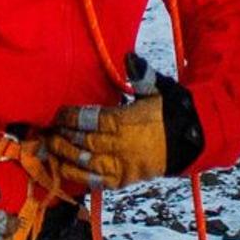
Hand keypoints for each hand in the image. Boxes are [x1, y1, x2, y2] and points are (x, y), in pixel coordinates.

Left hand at [34, 84, 195, 192]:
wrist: (191, 141)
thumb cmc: (170, 112)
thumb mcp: (158, 89)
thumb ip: (141, 75)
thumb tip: (129, 57)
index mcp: (127, 121)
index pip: (92, 119)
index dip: (72, 117)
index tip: (59, 114)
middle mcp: (122, 145)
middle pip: (85, 141)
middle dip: (64, 136)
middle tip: (48, 131)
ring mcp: (123, 165)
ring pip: (87, 163)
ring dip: (65, 156)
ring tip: (50, 148)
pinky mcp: (124, 180)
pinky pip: (98, 182)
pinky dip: (79, 177)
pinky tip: (63, 169)